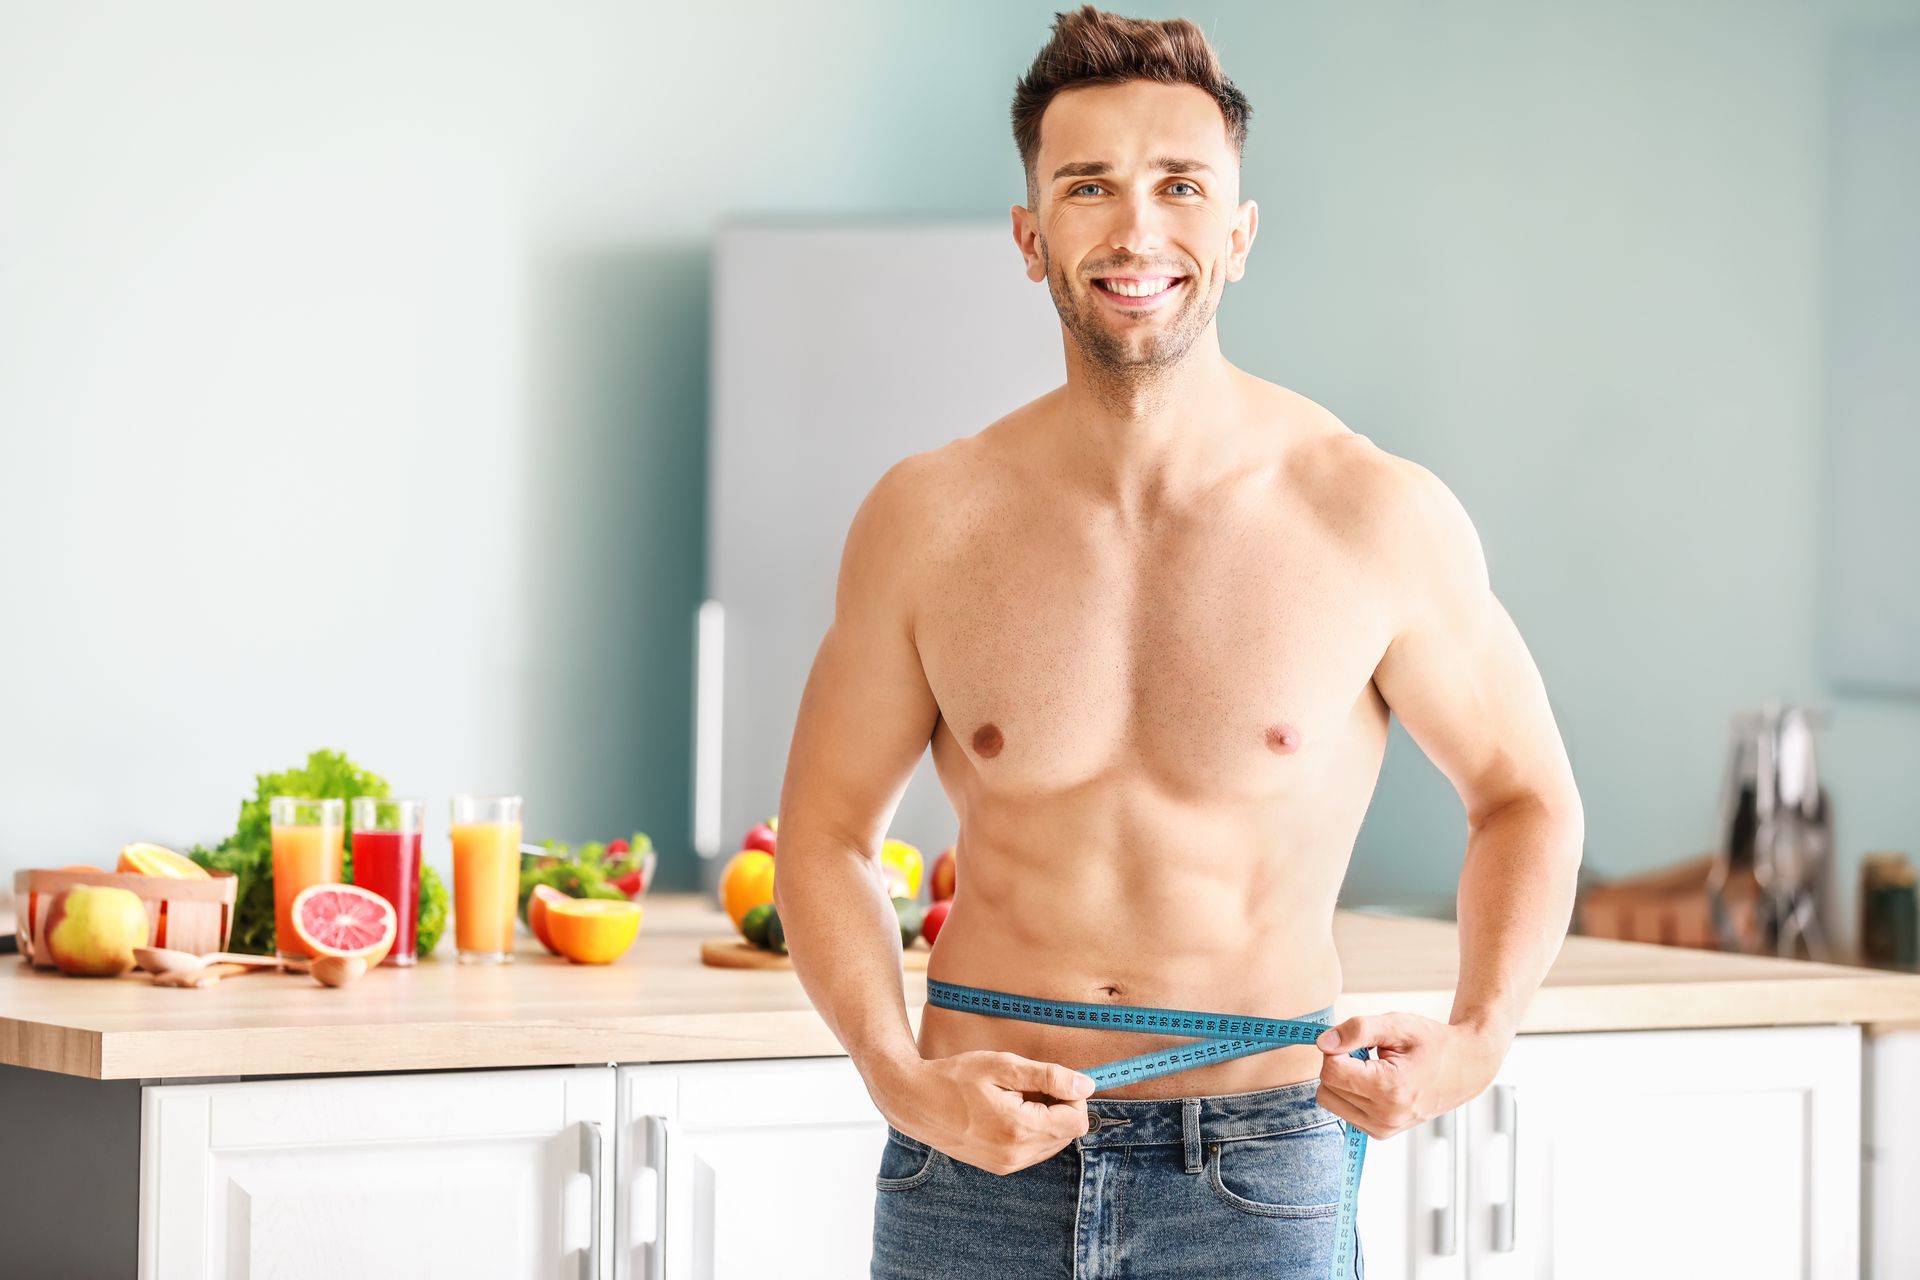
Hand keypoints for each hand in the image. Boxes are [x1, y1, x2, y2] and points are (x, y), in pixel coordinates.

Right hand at [877, 1050, 1095, 1174]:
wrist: (915, 1101)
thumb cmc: (956, 1077)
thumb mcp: (1002, 1066)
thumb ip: (1048, 1076)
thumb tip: (1086, 1085)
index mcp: (1020, 1130)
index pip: (1077, 1121)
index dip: (1071, 1095)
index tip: (1049, 1079)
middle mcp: (1016, 1156)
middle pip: (1067, 1134)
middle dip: (1058, 1107)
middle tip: (1026, 1086)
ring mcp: (1007, 1165)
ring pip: (1052, 1143)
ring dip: (1045, 1119)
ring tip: (1013, 1098)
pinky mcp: (999, 1167)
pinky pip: (1033, 1150)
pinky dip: (1030, 1130)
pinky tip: (1006, 1111)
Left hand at [1312, 1013, 1508, 1139]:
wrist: (1466, 1068)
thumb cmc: (1433, 1043)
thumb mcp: (1396, 1025)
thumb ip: (1356, 1030)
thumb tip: (1322, 1043)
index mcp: (1389, 1090)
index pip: (1330, 1070)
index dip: (1337, 1047)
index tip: (1359, 1040)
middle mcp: (1384, 1117)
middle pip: (1326, 1086)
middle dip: (1338, 1063)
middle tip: (1368, 1052)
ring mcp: (1383, 1129)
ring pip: (1330, 1100)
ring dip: (1343, 1080)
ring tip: (1374, 1067)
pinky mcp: (1381, 1133)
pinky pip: (1344, 1110)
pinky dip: (1351, 1093)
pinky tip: (1377, 1081)